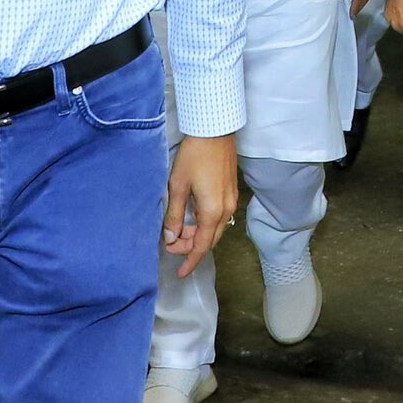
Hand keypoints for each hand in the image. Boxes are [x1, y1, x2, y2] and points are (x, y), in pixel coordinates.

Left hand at [163, 133, 238, 279]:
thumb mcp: (177, 186)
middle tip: (170, 244)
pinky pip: (219, 216)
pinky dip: (205, 223)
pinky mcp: (231, 190)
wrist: (214, 130)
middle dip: (191, 247)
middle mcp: (226, 209)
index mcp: (213, 212)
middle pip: (210, 239)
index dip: (190, 261)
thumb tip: (170, 237)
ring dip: (198, 234)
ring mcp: (231, 199)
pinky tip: (192, 215)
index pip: (202, 247)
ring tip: (178, 230)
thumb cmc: (194, 156)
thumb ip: (174, 215)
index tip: (180, 272)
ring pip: (215, 228)